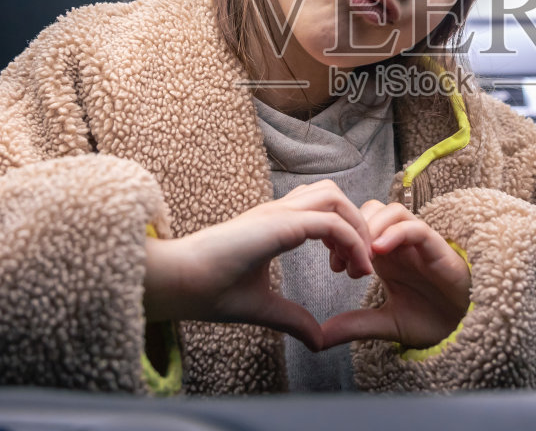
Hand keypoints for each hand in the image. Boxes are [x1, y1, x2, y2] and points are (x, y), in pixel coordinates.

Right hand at [143, 179, 373, 351]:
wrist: (177, 283)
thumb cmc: (208, 290)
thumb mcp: (263, 308)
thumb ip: (292, 319)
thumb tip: (318, 341)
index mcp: (274, 224)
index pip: (322, 209)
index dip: (345, 234)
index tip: (348, 271)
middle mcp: (278, 211)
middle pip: (334, 194)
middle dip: (357, 225)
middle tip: (358, 266)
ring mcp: (277, 213)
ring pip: (335, 196)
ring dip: (356, 227)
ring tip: (358, 265)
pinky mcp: (278, 224)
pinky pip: (330, 221)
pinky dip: (351, 241)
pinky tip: (353, 269)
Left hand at [321, 201, 470, 349]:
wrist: (465, 327)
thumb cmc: (430, 319)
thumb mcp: (385, 324)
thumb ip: (355, 325)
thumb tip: (318, 338)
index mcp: (385, 254)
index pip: (357, 225)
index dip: (341, 237)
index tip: (334, 265)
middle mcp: (399, 243)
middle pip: (370, 210)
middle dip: (353, 230)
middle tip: (344, 261)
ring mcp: (418, 243)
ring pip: (391, 211)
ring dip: (372, 228)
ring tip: (363, 257)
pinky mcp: (437, 247)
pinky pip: (415, 227)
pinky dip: (396, 233)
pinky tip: (380, 251)